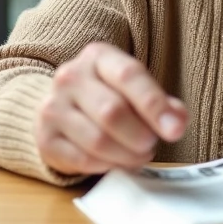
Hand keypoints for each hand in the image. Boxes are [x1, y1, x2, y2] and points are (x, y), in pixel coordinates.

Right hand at [36, 41, 186, 175]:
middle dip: (140, 135)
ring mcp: (52, 107)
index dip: (154, 105)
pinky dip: (106, 166)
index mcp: (98, 57)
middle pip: (112, 111)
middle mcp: (70, 76)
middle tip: (151, 145)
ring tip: (137, 155)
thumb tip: (177, 122)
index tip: (175, 130)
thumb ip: (163, 105)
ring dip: (126, 155)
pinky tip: (115, 161)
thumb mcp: (136, 91)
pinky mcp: (44, 138)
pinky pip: (81, 159)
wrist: (62, 108)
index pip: (129, 76)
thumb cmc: (108, 97)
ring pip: (97, 140)